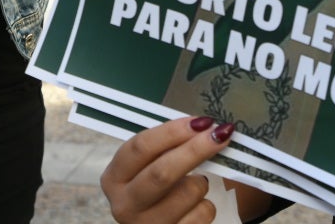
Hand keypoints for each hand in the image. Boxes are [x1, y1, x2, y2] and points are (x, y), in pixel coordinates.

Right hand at [100, 116, 236, 222]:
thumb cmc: (153, 187)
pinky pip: (202, 213)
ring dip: (201, 182)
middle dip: (194, 150)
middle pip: (162, 172)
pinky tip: (195, 206)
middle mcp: (125, 204)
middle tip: (219, 134)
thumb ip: (164, 147)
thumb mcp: (146, 166)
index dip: (172, 131)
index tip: (200, 121)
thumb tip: (201, 126)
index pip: (140, 147)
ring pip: (188, 192)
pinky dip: (206, 205)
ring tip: (195, 183)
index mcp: (114, 177)